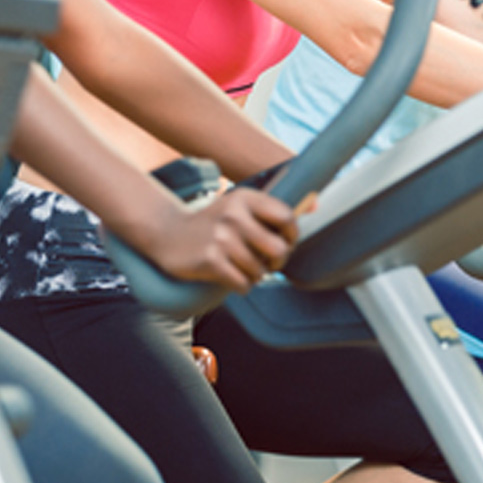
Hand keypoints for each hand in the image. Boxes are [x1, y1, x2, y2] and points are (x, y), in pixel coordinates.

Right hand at [143, 188, 297, 292]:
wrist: (167, 234)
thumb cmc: (212, 223)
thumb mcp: (239, 206)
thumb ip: (272, 209)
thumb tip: (315, 203)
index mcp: (245, 198)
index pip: (287, 218)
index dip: (292, 237)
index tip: (283, 243)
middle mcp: (234, 215)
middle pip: (279, 250)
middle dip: (276, 262)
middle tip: (266, 262)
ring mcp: (221, 238)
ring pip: (260, 271)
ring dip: (255, 275)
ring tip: (242, 267)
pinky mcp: (210, 260)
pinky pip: (243, 284)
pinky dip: (241, 285)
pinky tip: (230, 276)